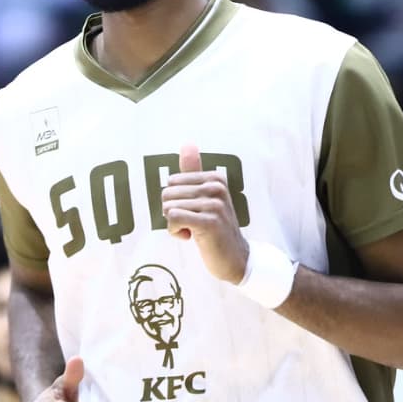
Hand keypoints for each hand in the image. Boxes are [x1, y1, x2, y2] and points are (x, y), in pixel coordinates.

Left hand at [161, 144, 249, 283]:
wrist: (235, 257)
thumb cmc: (215, 227)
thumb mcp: (206, 197)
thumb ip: (194, 171)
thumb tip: (187, 144)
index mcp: (214, 178)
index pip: (172, 181)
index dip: (176, 200)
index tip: (193, 211)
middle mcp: (216, 187)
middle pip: (167, 194)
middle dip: (173, 212)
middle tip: (192, 222)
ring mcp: (214, 205)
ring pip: (169, 208)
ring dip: (175, 224)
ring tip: (194, 230)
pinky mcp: (209, 222)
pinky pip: (173, 218)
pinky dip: (175, 231)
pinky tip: (190, 237)